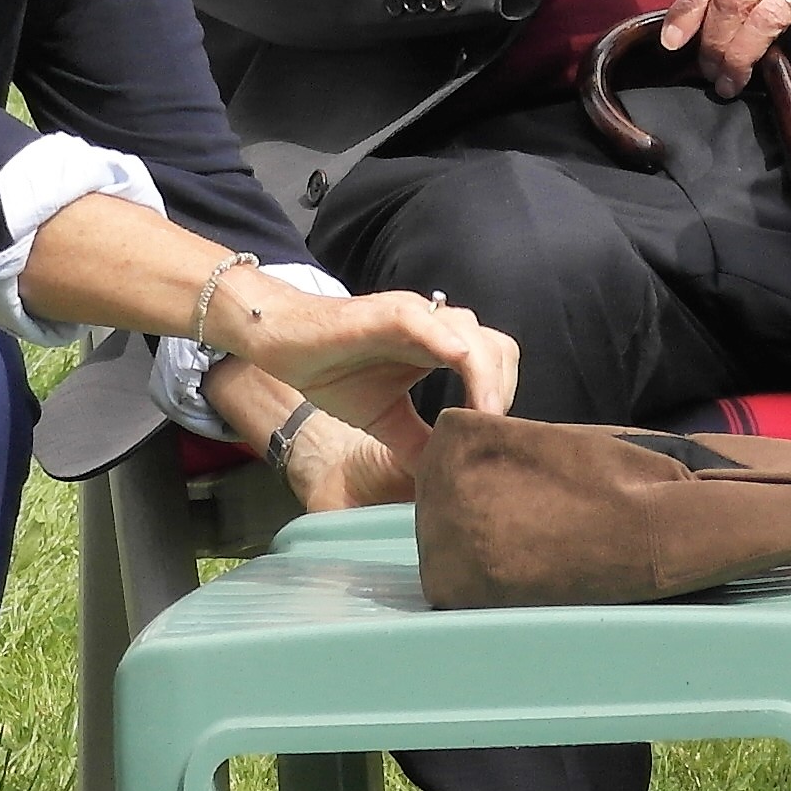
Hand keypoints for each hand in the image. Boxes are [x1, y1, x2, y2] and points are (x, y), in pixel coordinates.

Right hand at [216, 282, 517, 508]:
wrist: (285, 344)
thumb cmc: (335, 370)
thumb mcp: (384, 417)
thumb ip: (416, 440)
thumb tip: (443, 478)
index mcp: (440, 349)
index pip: (495, 363)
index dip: (503, 396)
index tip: (498, 436)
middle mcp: (435, 328)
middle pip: (495, 347)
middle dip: (505, 386)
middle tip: (496, 430)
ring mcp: (412, 317)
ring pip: (468, 332)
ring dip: (485, 371)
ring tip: (486, 411)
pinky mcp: (382, 313)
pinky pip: (421, 319)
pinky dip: (443, 337)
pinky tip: (458, 359)